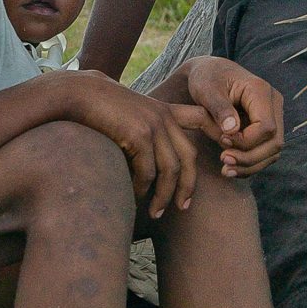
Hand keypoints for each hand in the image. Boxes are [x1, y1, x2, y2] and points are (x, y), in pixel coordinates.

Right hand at [62, 72, 204, 217]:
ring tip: (155, 213)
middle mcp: (164, 117)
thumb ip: (149, 130)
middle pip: (188, 158)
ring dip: (163, 196)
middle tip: (182, 208)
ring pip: (170, 170)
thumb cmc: (102, 108)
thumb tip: (156, 162)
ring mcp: (153, 125)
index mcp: (166, 110)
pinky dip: (143, 189)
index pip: (202, 119)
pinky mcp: (139, 135)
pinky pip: (148, 171)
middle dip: (188, 187)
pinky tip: (136, 197)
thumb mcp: (132, 113)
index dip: (218, 133)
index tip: (226, 153)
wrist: (80, 94)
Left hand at [172, 57, 284, 176]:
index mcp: (261, 91)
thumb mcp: (207, 89)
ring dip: (250, 165)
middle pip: (274, 142)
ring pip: (272, 151)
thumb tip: (231, 130)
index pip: (266, 127)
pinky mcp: (267, 127)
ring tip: (226, 170)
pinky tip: (231, 168)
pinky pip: (265, 152)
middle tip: (224, 162)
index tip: (222, 140)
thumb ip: (219, 109)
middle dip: (249, 158)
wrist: (210, 73)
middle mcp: (273, 103)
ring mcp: (274, 116)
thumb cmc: (207, 78)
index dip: (245, 141)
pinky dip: (250, 164)